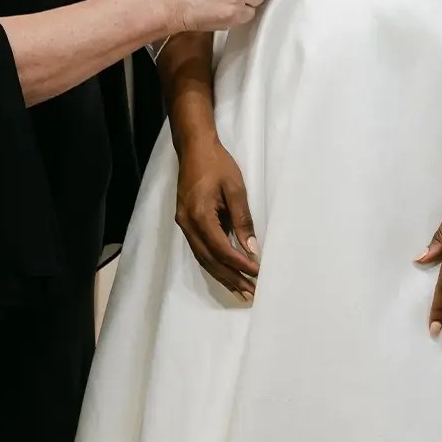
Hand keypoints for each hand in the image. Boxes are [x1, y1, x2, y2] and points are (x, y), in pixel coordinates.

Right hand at [175, 137, 259, 300]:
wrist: (194, 148)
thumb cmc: (217, 164)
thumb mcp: (235, 188)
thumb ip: (243, 219)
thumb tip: (252, 248)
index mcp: (199, 215)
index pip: (220, 248)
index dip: (239, 264)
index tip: (257, 273)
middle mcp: (187, 224)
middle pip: (210, 260)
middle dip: (231, 278)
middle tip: (250, 293)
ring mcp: (184, 225)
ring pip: (203, 259)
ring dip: (222, 275)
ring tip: (241, 290)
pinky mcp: (186, 222)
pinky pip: (200, 250)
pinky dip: (214, 264)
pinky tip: (226, 273)